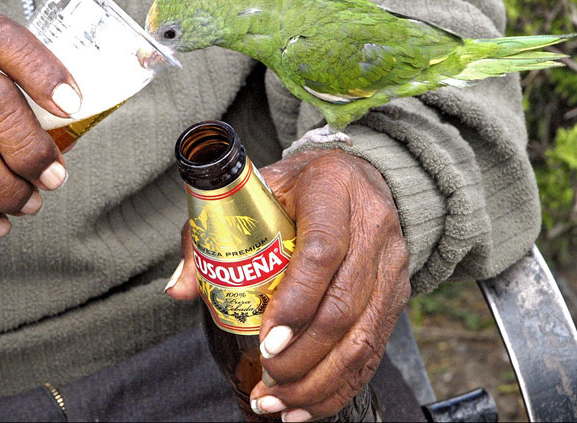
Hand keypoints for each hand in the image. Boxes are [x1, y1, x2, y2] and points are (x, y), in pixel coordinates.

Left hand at [166, 148, 409, 420]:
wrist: (360, 177)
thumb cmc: (299, 186)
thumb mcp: (252, 191)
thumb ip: (209, 235)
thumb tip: (179, 291)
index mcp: (332, 190)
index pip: (321, 253)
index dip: (295, 302)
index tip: (266, 340)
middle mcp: (371, 228)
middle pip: (344, 305)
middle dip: (302, 357)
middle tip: (266, 381)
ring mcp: (391, 264)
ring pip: (365, 337)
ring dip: (320, 381)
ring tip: (279, 403)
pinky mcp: (397, 294)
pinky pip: (375, 348)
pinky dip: (342, 384)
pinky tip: (308, 406)